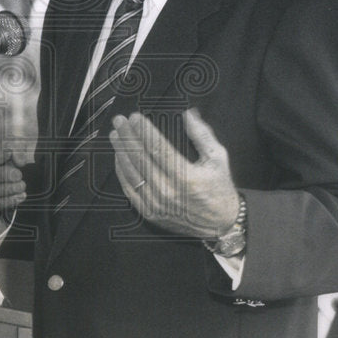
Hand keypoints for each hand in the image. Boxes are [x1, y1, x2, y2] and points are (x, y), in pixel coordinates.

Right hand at [0, 134, 25, 219]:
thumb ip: (16, 148)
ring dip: (5, 190)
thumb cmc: (3, 155)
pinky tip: (19, 196)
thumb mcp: (10, 145)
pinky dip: (5, 202)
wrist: (0, 173)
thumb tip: (20, 160)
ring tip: (21, 186)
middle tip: (19, 175)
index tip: (10, 154)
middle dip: (1, 176)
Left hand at [109, 109, 240, 239]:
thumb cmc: (219, 187)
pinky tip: (119, 157)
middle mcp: (169, 191)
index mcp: (186, 177)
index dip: (144, 131)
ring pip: (132, 173)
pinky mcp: (150, 213)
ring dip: (120, 152)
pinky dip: (122, 172)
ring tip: (115, 135)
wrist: (221, 223)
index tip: (135, 117)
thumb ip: (202, 134)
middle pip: (141, 159)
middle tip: (119, 121)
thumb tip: (188, 113)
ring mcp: (157, 204)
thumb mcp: (218, 158)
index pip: (158, 148)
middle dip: (127, 137)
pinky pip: (130, 190)